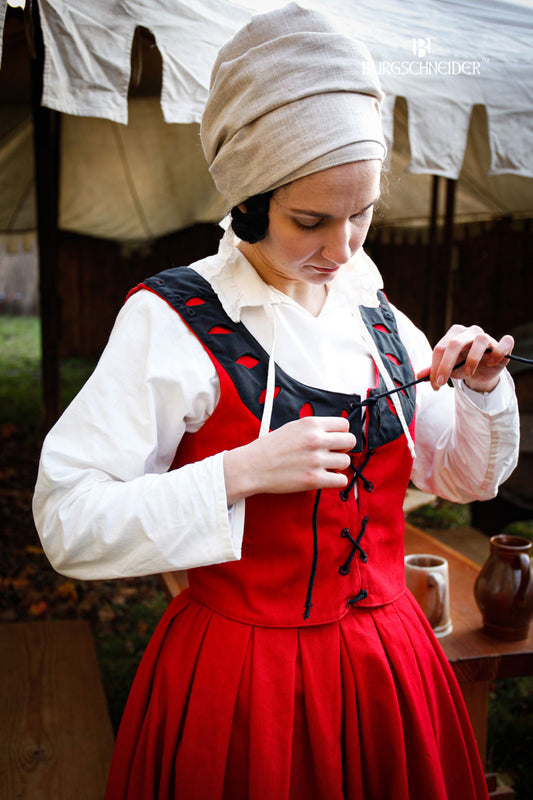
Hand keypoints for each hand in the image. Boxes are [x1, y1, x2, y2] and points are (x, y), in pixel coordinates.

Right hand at [223, 416, 355, 504]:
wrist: (252, 467)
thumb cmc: (269, 448)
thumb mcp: (292, 427)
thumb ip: (314, 428)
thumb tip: (334, 433)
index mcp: (311, 424)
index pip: (344, 424)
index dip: (341, 433)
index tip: (336, 440)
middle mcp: (316, 440)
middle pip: (350, 441)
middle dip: (344, 448)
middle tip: (333, 453)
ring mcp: (316, 460)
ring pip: (346, 462)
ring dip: (338, 465)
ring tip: (324, 466)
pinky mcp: (314, 479)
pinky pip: (341, 480)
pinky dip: (336, 480)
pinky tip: (326, 478)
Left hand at [417, 324, 513, 391]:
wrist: (481, 371)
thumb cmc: (462, 365)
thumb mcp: (446, 368)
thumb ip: (433, 371)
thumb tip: (418, 376)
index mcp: (454, 334)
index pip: (440, 348)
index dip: (435, 367)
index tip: (435, 385)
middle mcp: (470, 331)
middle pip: (455, 343)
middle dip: (445, 365)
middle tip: (441, 383)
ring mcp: (487, 336)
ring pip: (480, 340)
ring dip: (472, 359)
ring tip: (467, 374)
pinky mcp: (502, 344)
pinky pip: (505, 342)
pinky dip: (499, 352)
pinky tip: (491, 363)